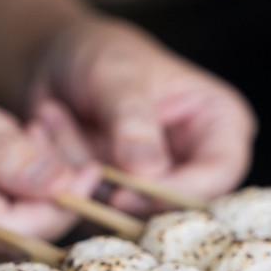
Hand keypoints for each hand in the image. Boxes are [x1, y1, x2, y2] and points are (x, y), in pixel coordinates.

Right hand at [0, 53, 99, 265]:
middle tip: (60, 151)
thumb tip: (62, 184)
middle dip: (46, 202)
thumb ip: (2, 146)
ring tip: (31, 151)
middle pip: (3, 243)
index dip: (57, 206)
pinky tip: (6, 175)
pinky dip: (2, 211)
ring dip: (27, 206)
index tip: (90, 172)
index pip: (5, 228)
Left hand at [31, 18, 256, 213]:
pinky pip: (96, 216)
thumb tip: (147, 173)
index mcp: (220, 125)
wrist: (56, 62)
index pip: (217, 175)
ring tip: (54, 118)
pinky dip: (68, 183)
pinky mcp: (122, 203)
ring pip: (129, 215)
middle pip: (176, 208)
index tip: (124, 195)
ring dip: (83, 179)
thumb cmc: (98, 54)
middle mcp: (198, 163)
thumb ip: (133, 121)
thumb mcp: (117, 75)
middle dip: (119, 192)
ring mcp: (158, 188)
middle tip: (76, 162)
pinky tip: (50, 134)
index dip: (175, 192)